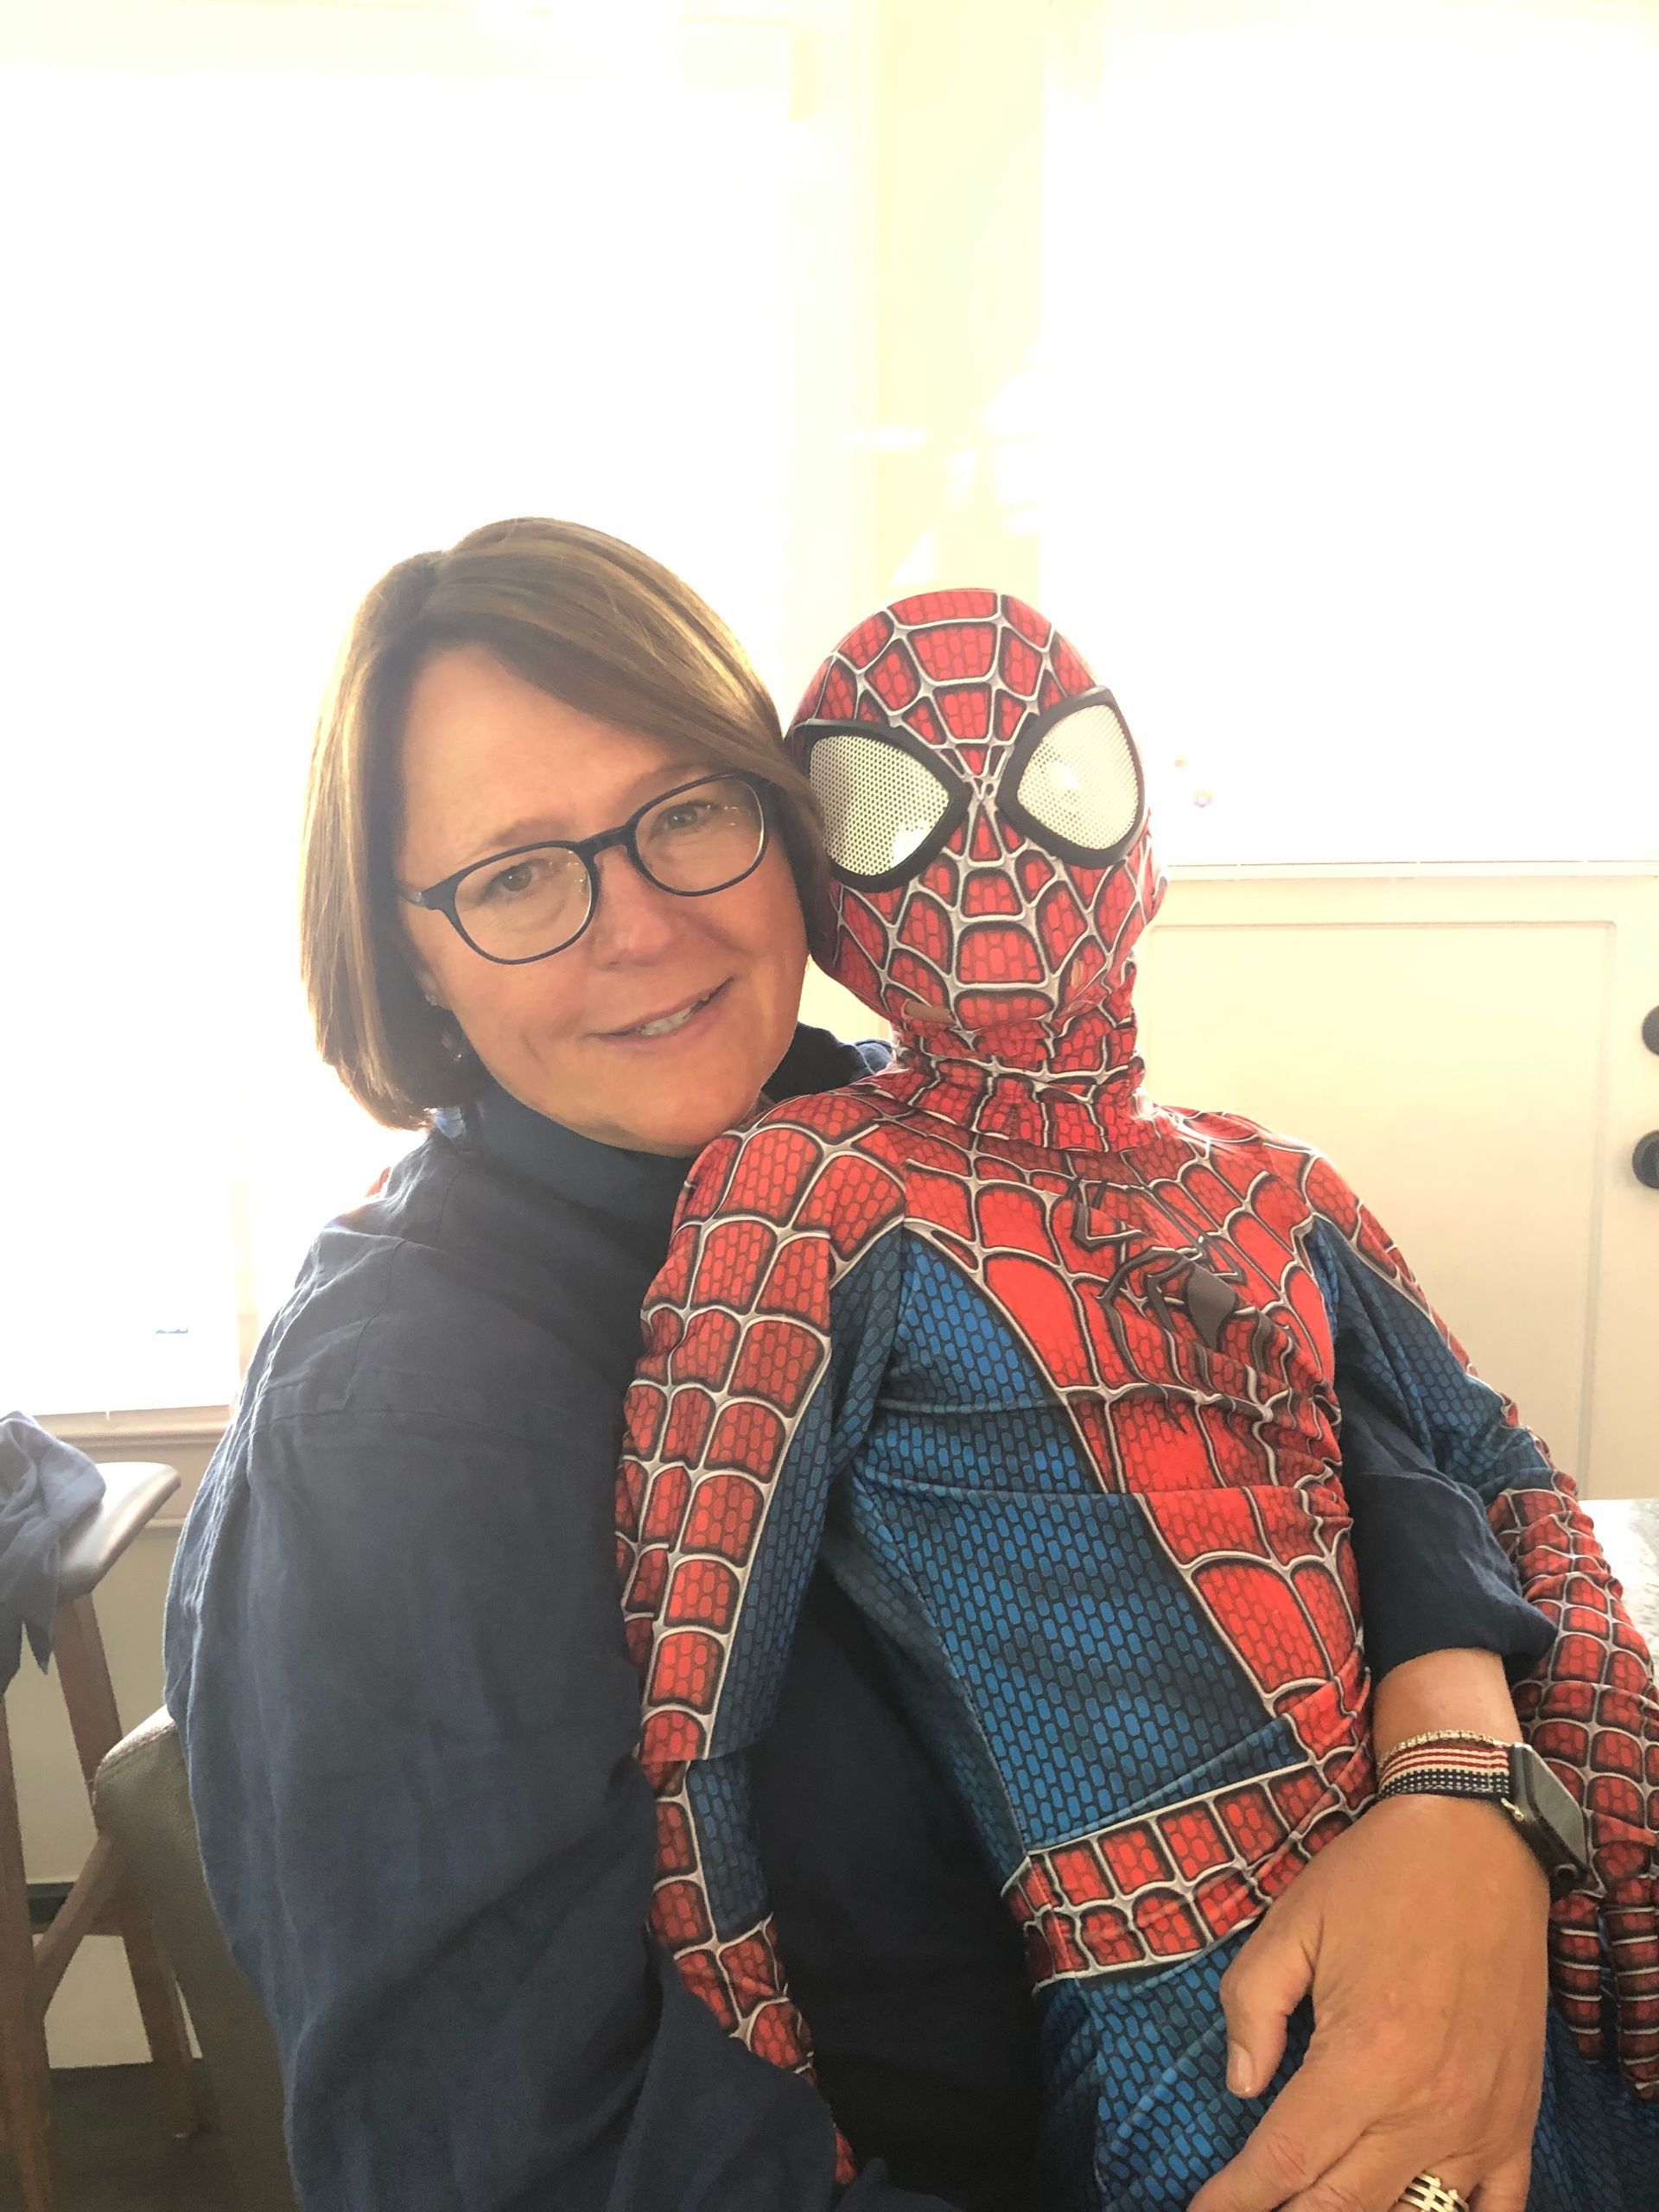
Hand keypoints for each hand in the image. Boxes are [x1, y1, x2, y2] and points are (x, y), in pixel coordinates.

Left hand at [1186, 1795, 1549, 2210]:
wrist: (1479, 1841)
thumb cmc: (1376, 1877)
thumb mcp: (1291, 1923)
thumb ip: (1251, 2006)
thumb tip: (1240, 2085)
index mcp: (1364, 2056)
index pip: (1286, 2159)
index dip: (1237, 2198)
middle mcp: (1426, 2106)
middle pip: (1341, 2203)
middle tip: (1247, 2211)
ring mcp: (1480, 2121)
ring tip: (1308, 2208)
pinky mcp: (1517, 2118)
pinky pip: (1495, 2209)